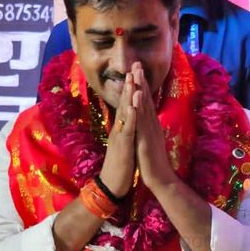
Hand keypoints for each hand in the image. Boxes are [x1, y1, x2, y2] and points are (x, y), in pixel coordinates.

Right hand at [99, 70, 137, 197]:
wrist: (112, 185)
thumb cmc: (121, 166)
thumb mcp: (125, 145)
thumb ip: (127, 132)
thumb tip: (131, 122)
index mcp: (123, 129)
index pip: (128, 105)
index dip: (133, 89)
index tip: (137, 72)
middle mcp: (120, 129)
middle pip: (126, 103)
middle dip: (131, 84)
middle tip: (134, 65)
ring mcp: (120, 136)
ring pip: (125, 112)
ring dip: (129, 95)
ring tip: (133, 78)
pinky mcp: (123, 146)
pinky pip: (128, 129)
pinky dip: (131, 116)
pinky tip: (133, 105)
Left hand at [130, 63, 175, 191]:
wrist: (161, 180)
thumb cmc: (154, 163)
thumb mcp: (150, 141)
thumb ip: (149, 129)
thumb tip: (148, 119)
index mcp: (151, 125)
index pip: (145, 102)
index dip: (141, 85)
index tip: (137, 70)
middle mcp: (152, 124)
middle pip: (145, 99)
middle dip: (140, 80)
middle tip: (136, 63)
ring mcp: (149, 131)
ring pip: (144, 107)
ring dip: (140, 88)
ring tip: (136, 73)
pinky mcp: (146, 140)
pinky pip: (141, 122)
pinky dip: (138, 108)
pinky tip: (136, 96)